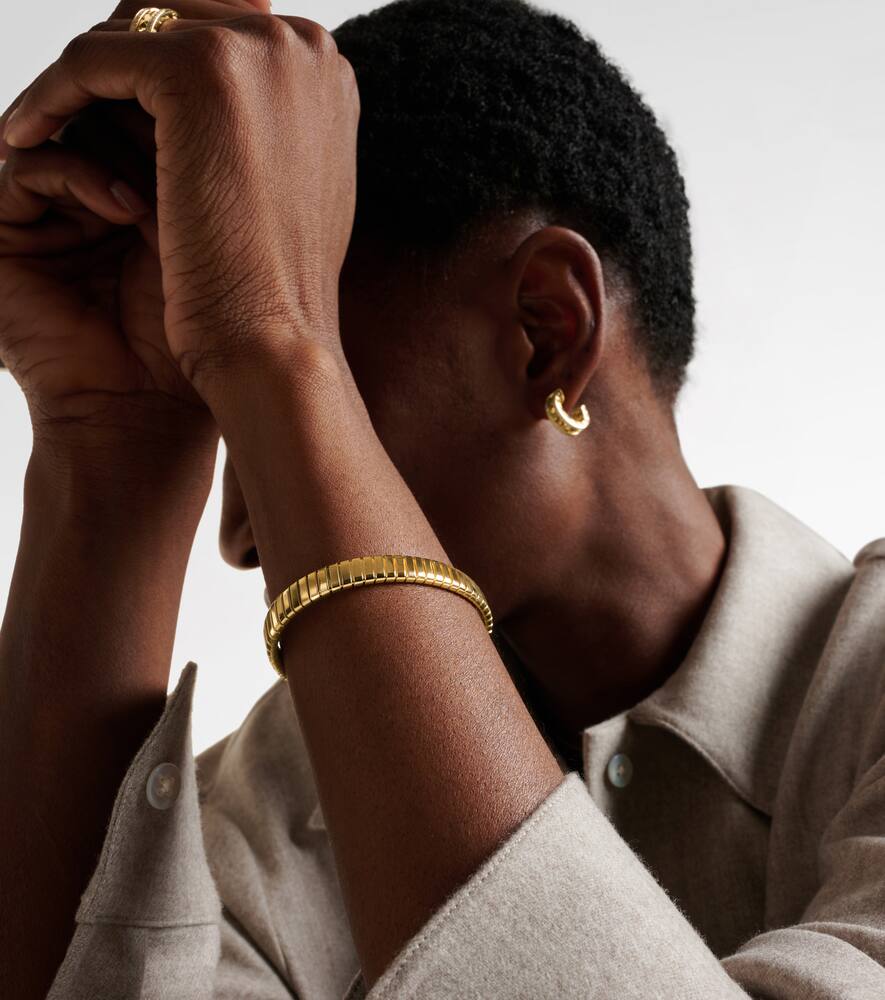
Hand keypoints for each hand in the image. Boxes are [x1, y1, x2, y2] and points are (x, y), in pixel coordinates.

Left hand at [1, 3, 359, 400]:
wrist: (276, 336)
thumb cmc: (276, 284)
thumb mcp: (284, 185)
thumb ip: (263, 126)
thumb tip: (224, 107)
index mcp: (324, 65)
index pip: (214, 31)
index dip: (154, 70)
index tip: (111, 110)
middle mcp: (299, 42)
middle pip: (170, 20)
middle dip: (115, 67)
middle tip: (67, 113)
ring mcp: (256, 49)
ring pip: (127, 33)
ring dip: (79, 82)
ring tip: (41, 128)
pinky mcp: (199, 69)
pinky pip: (89, 60)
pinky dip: (48, 97)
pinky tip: (22, 139)